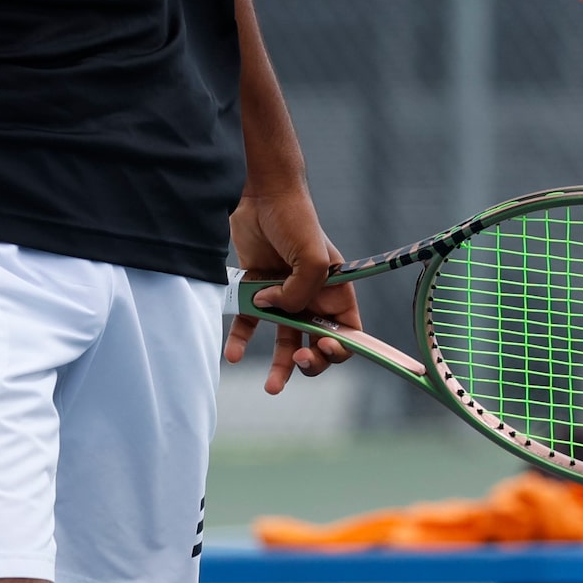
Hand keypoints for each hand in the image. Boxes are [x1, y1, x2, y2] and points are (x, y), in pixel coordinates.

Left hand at [227, 185, 357, 394]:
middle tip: (298, 359)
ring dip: (281, 367)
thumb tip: (276, 311)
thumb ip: (300, 294)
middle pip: (318, 342)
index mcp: (336, 290)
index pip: (349, 331)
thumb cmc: (296, 219)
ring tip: (271, 388)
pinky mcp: (256, 290)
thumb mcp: (312, 259)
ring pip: (286, 341)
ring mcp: (284, 296)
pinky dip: (242, 341)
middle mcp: (312, 297)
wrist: (260, 195)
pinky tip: (234, 354)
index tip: (322, 345)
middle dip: (311, 360)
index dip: (341, 347)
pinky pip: (250, 324)